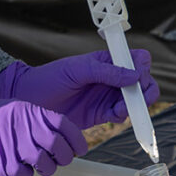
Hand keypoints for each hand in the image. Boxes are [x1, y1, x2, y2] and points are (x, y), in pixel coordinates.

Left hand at [0, 50, 159, 128]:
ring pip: (134, 100)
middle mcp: (111, 77)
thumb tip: (134, 76)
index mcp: (107, 60)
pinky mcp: (101, 114)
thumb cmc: (50, 77)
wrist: (30, 100)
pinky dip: (123, 115)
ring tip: (120, 108)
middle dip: (145, 89)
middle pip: (141, 81)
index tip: (137, 75)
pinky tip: (113, 115)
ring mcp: (106, 96)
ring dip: (134, 104)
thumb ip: (107, 72)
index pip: (136, 59)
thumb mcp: (78, 69)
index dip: (142, 67)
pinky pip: (121, 114)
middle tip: (137, 97)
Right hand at [0, 92, 86, 175]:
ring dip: (46, 168)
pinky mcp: (3, 164)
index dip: (76, 139)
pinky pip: (25, 175)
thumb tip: (59, 135)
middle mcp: (23, 126)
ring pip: (45, 164)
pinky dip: (26, 175)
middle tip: (60, 160)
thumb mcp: (13, 110)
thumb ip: (35, 120)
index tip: (80, 148)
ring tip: (38, 165)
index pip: (63, 125)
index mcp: (28, 111)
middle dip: (64, 157)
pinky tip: (18, 168)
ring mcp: (13, 145)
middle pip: (57, 147)